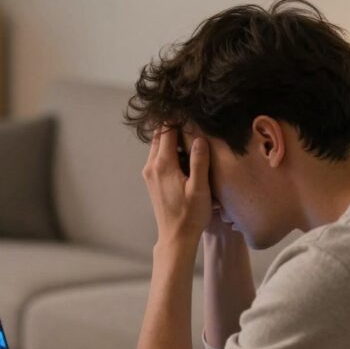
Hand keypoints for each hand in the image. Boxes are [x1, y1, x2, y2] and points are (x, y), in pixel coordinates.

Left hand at [142, 126, 212, 246]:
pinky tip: (185, 155)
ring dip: (172, 138)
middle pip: (160, 134)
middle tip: (193, 121)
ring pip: (158, 145)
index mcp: (163, 164)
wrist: (176, 237)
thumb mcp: (199, 188)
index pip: (167, 129)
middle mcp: (152, 166)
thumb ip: (198, 161)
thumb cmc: (190, 215)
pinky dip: (169, 150)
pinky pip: (158, 156)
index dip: (179, 118)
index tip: (192, 111)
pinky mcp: (151, 179)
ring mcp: (149, 173)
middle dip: (174, 125)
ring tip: (191, 137)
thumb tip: (199, 137)